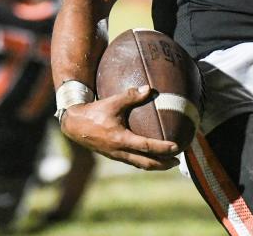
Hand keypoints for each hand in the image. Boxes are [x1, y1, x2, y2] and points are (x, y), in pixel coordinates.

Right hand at [60, 85, 179, 169]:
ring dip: (154, 165)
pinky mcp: (112, 155)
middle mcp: (119, 151)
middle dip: (163, 164)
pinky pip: (132, 162)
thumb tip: (149, 89)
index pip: (147, 147)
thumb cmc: (95, 112)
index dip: (163, 148)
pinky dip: (144, 162)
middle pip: (146, 163)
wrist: (74, 124)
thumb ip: (131, 96)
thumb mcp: (113, 102)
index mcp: (121, 139)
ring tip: (168, 162)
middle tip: (177, 161)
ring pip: (139, 165)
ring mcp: (115, 156)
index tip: (177, 147)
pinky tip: (149, 157)